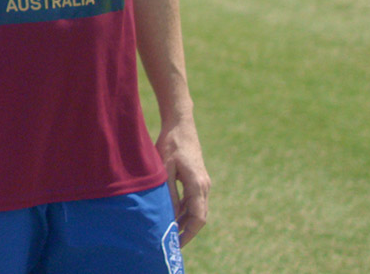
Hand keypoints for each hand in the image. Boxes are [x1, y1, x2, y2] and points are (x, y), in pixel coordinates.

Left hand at [157, 119, 210, 246]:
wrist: (181, 125)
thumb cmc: (170, 144)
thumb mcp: (165, 169)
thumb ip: (169, 192)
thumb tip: (170, 214)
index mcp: (197, 185)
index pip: (198, 218)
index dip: (188, 233)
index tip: (177, 244)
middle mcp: (204, 186)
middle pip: (199, 217)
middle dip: (186, 231)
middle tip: (171, 242)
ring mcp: (203, 182)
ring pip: (197, 209)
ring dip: (185, 221)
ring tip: (169, 232)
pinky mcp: (199, 179)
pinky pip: (195, 201)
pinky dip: (185, 211)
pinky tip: (172, 215)